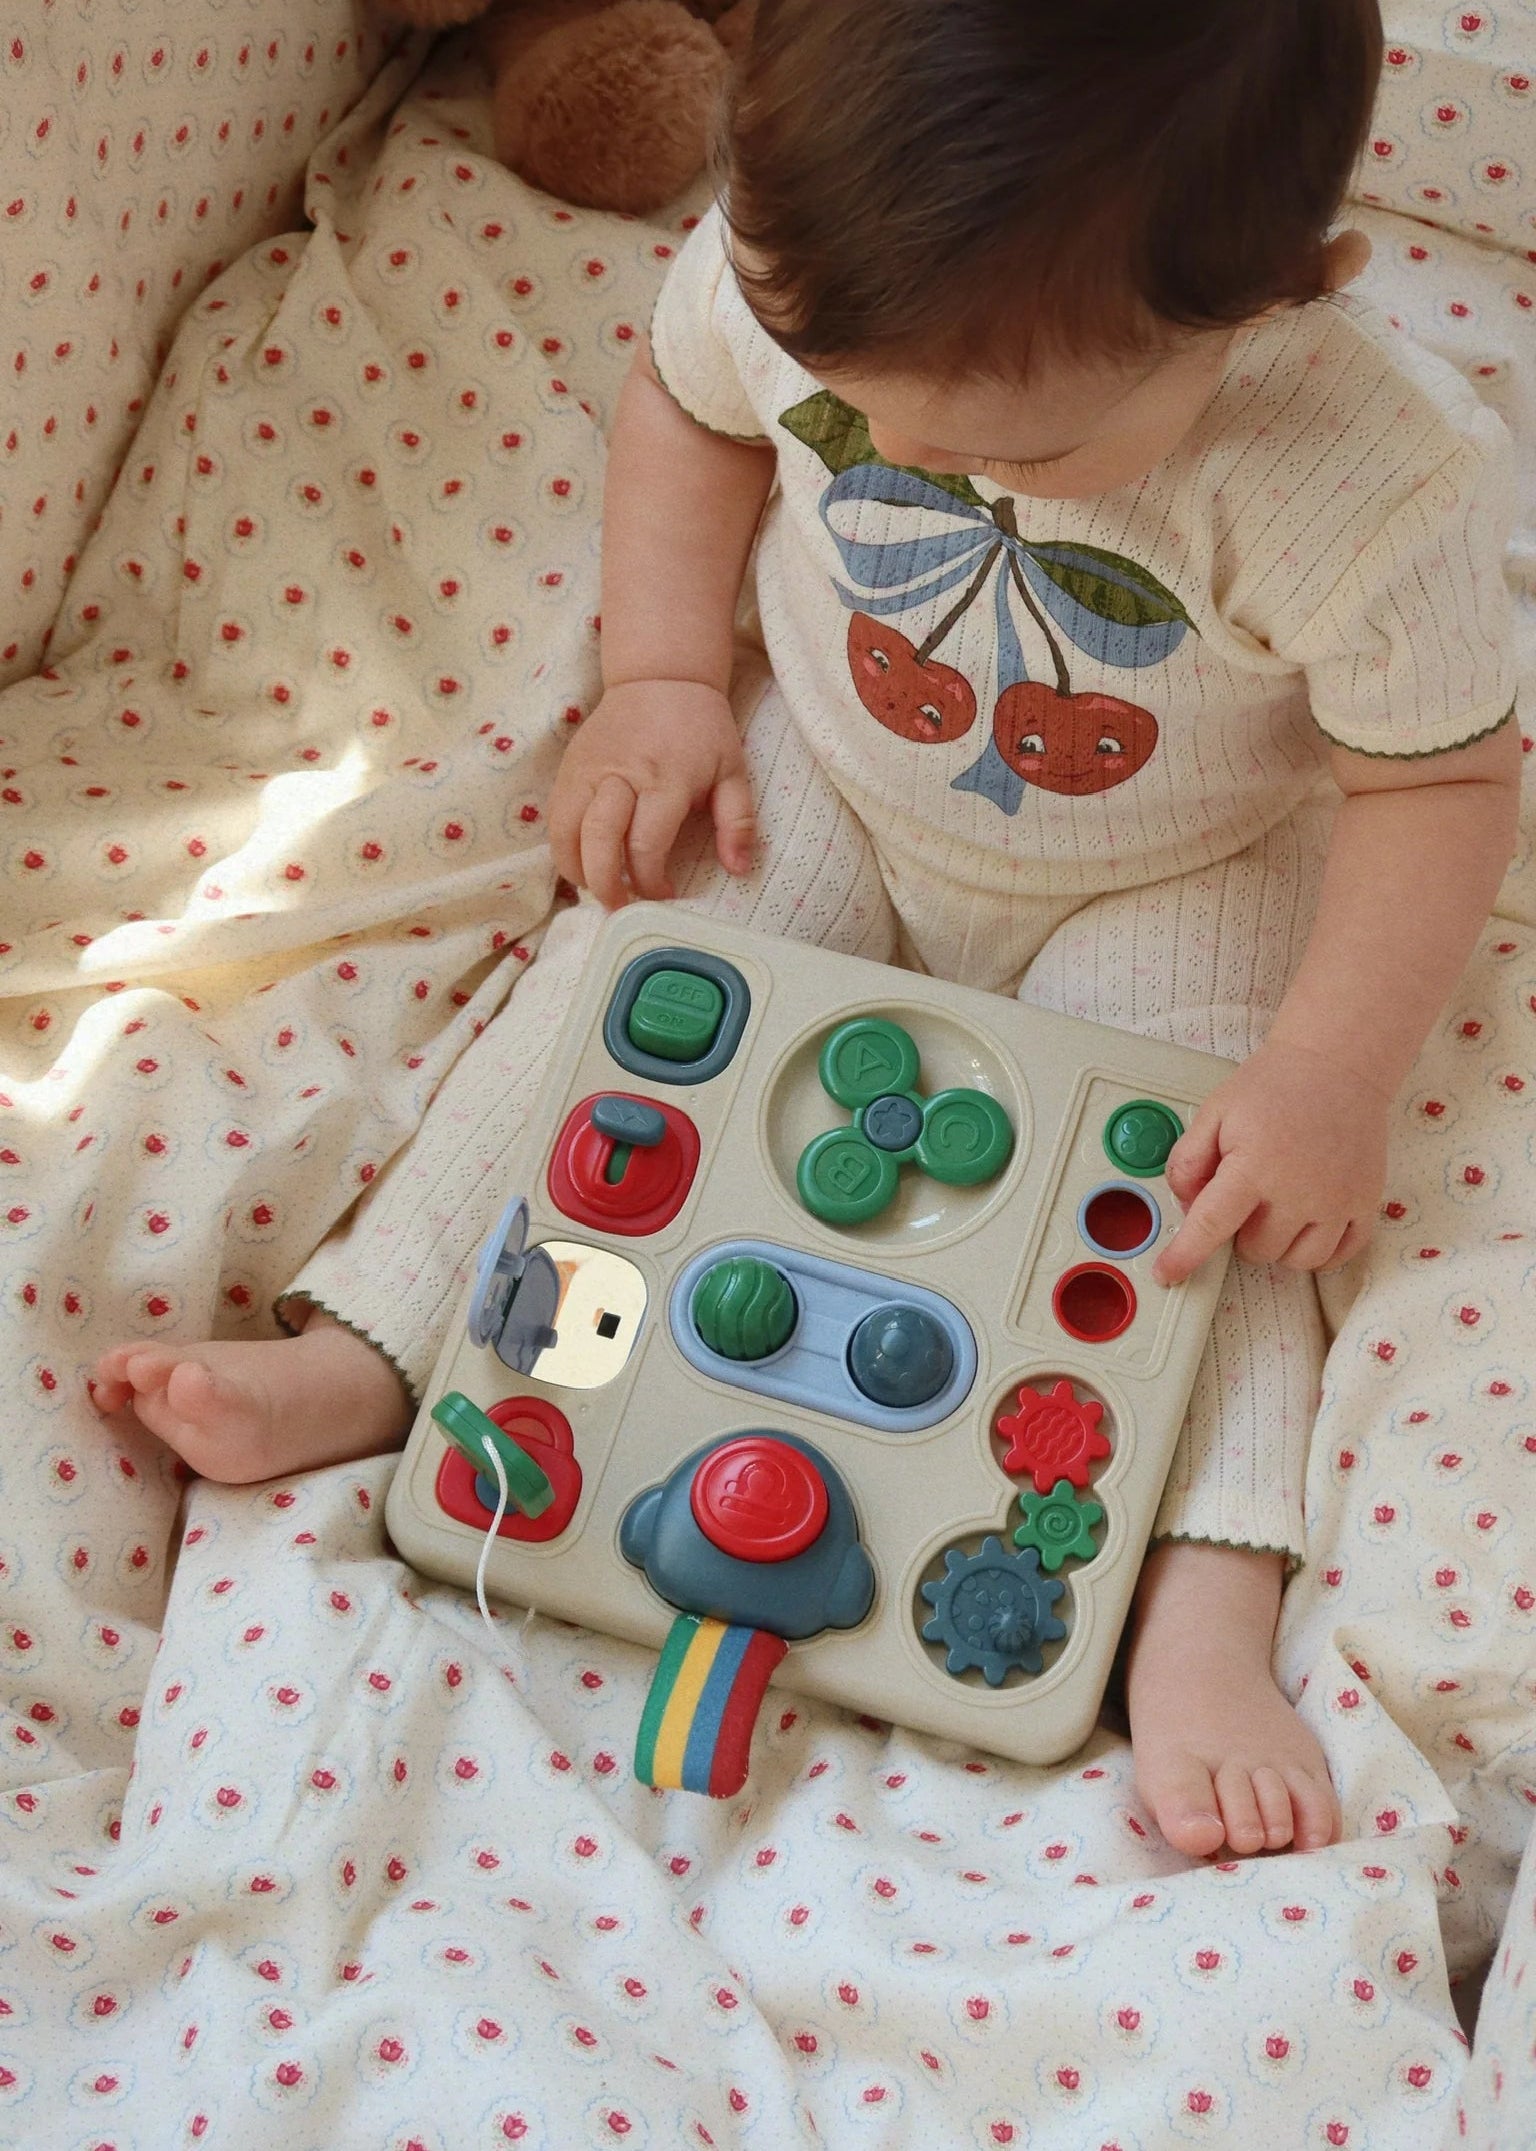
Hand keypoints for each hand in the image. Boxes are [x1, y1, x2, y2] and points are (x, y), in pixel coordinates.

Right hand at [548, 679, 755, 908]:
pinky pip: (554, 818)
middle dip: (606, 884)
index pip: (646, 844)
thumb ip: (738, 822)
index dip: (651, 882)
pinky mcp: (567, 768)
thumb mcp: (734, 771)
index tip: (664, 896)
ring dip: (576, 871)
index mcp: (666, 779)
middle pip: (597, 841)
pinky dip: (563, 848)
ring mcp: (587, 770)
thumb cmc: (701, 730)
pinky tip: (583, 861)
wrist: (660, 678)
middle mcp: (620, 774)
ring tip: (598, 888)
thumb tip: (738, 871)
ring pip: (564, 832)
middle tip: (620, 907)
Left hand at [1153, 1039, 1386, 1285]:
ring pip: (1297, 1261)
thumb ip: (1189, 1160)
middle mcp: (1298, 1191)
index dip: (1185, 1255)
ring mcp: (1337, 1201)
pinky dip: (1319, 1253)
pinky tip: (1306, 1229)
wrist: (1336, 1064)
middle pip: (1255, 1250)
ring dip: (1278, 1246)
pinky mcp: (1365, 1202)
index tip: (1167, 1274)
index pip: (1211, 1226)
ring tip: (1276, 1210)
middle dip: (1240, 1232)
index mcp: (1253, 1166)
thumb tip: (1186, 1205)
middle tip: (1246, 1195)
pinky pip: (1340, 1256)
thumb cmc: (1274, 1086)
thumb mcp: (1215, 1112)